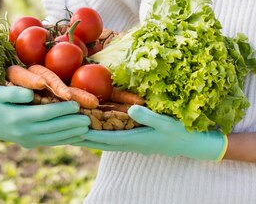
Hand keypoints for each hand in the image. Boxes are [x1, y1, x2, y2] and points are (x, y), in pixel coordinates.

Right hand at [0, 85, 89, 147]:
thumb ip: (14, 92)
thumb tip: (30, 93)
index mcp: (17, 118)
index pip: (44, 114)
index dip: (61, 110)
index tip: (75, 105)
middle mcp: (24, 132)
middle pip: (52, 128)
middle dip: (71, 124)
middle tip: (86, 119)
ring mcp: (27, 140)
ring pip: (53, 137)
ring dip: (70, 133)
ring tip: (85, 127)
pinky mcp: (30, 143)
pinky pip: (50, 142)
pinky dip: (64, 140)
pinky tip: (76, 136)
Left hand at [78, 105, 226, 160]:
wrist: (195, 144)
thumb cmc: (181, 132)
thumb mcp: (166, 123)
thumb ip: (148, 117)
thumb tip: (130, 110)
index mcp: (134, 140)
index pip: (104, 138)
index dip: (86, 133)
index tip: (69, 129)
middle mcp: (130, 143)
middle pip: (99, 141)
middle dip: (81, 137)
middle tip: (61, 131)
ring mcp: (133, 142)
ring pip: (105, 140)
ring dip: (89, 135)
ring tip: (71, 130)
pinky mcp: (137, 138)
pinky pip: (113, 136)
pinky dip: (101, 132)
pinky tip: (95, 128)